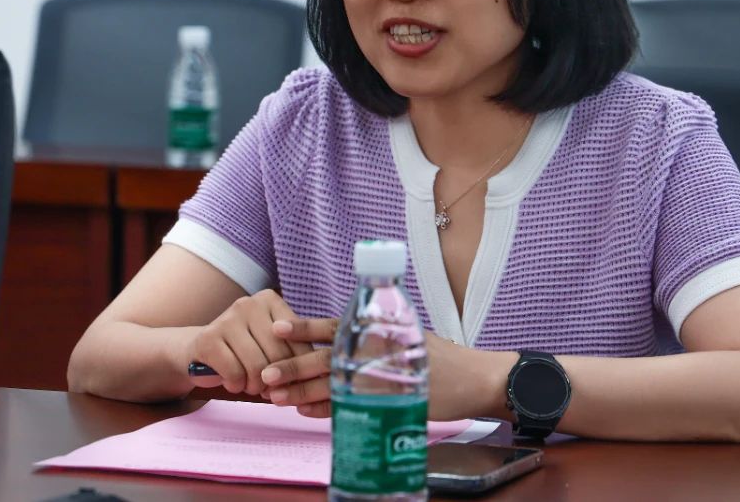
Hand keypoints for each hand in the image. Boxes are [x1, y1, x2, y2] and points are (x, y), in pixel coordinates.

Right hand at [189, 289, 333, 395]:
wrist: (199, 351)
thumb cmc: (244, 350)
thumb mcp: (270, 343)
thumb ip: (293, 351)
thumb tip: (320, 374)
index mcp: (270, 300)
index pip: (298, 340)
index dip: (299, 368)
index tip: (295, 384)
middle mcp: (248, 303)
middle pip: (278, 354)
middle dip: (276, 380)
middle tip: (270, 390)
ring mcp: (227, 318)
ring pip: (257, 366)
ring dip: (255, 386)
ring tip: (250, 385)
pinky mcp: (208, 338)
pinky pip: (235, 373)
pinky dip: (236, 385)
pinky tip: (233, 381)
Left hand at [259, 324, 493, 420]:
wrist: (474, 379)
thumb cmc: (439, 357)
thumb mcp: (406, 336)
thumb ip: (371, 339)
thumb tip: (335, 343)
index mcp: (377, 330)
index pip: (334, 326)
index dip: (305, 327)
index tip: (278, 328)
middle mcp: (376, 350)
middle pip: (327, 358)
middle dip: (293, 367)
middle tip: (265, 375)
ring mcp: (382, 377)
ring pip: (333, 384)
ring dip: (303, 391)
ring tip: (276, 397)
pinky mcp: (389, 402)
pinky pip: (350, 407)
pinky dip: (327, 410)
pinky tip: (306, 412)